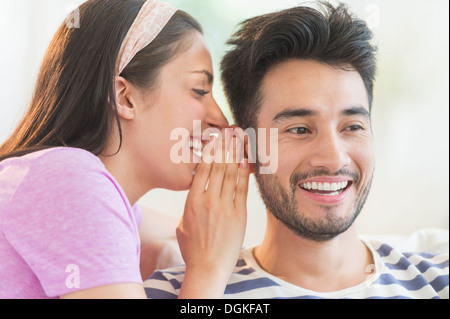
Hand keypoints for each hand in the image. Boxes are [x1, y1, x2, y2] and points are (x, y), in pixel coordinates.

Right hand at [177, 131, 249, 298]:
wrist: (208, 267)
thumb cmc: (192, 247)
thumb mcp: (183, 223)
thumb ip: (190, 205)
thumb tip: (196, 192)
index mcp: (192, 201)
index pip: (203, 169)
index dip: (211, 151)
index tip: (215, 138)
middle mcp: (208, 200)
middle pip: (218, 167)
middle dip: (225, 146)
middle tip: (230, 131)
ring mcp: (225, 207)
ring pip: (230, 174)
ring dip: (235, 154)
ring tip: (238, 139)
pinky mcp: (239, 214)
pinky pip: (242, 188)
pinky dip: (244, 172)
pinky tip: (246, 160)